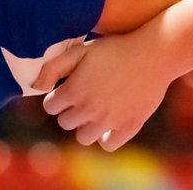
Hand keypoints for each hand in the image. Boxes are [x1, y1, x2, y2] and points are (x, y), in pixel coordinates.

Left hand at [38, 35, 173, 150]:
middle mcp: (88, 110)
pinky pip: (108, 144)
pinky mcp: (128, 127)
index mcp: (74, 91)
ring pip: (84, 137)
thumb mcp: (81, 49)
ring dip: (86, 125)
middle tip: (84, 95)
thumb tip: (38, 87)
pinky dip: (106, 137)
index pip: (51, 106)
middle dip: (71, 110)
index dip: (58, 96)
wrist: (154, 53)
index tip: (69, 87)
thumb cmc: (115, 48)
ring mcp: (109, 121)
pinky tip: (110, 122)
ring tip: (96, 109)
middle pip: (66, 122)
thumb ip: (54, 67)